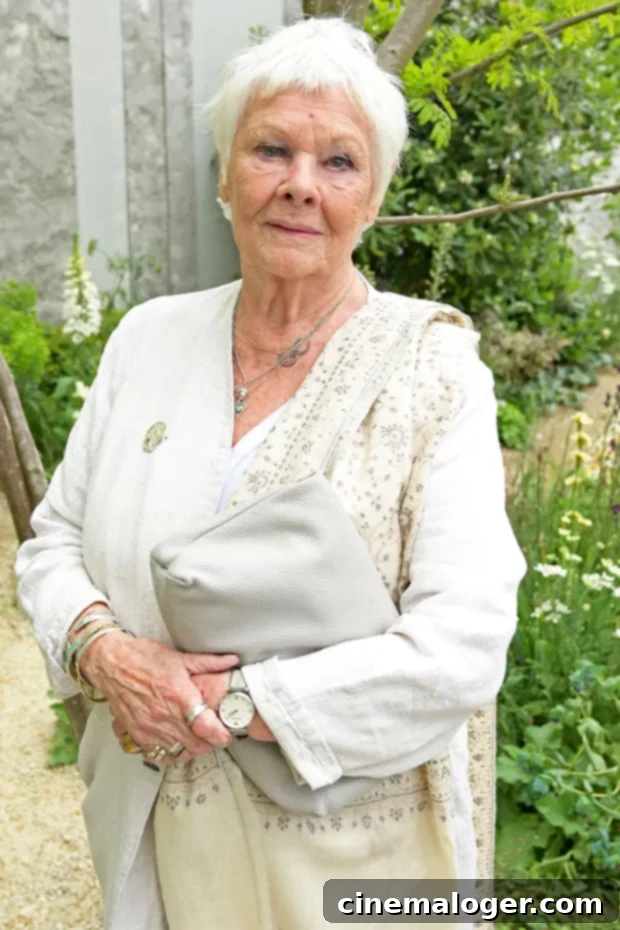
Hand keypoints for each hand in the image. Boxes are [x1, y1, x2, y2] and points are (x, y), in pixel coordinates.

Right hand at [80, 632, 238, 764]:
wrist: (110, 663)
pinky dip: (168, 752)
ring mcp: (149, 729)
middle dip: (208, 743)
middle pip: (195, 746)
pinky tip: (172, 741)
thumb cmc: (144, 657)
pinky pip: (157, 755)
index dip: (220, 735)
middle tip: (211, 734)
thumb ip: (208, 662)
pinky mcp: (136, 735)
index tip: (225, 735)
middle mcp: (164, 717)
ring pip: (178, 754)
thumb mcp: (179, 657)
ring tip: (193, 738)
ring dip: (189, 749)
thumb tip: (231, 660)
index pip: (206, 728)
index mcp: (179, 697)